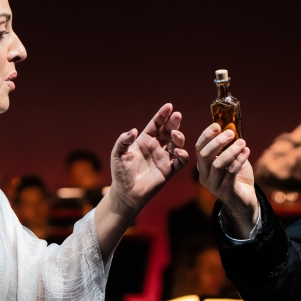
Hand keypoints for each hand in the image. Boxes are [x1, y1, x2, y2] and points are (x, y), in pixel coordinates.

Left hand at [107, 104, 186, 219]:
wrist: (126, 193)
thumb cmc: (120, 173)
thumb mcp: (117, 154)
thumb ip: (123, 141)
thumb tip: (134, 130)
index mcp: (144, 141)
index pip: (156, 124)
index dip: (162, 115)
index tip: (169, 106)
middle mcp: (156, 147)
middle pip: (168, 131)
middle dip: (174, 122)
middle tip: (177, 116)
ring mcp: (163, 158)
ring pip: (177, 144)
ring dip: (179, 137)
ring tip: (175, 135)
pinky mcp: (169, 171)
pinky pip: (180, 161)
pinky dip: (182, 155)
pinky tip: (177, 152)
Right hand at [194, 123, 257, 236]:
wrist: (244, 200)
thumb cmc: (237, 177)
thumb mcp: (232, 158)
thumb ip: (229, 145)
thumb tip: (231, 127)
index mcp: (203, 166)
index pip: (199, 147)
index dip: (207, 135)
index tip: (217, 125)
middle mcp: (204, 176)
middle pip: (205, 155)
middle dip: (217, 141)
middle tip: (231, 133)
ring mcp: (214, 185)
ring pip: (218, 164)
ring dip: (231, 151)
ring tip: (242, 142)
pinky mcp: (226, 191)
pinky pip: (231, 173)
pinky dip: (239, 160)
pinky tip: (247, 152)